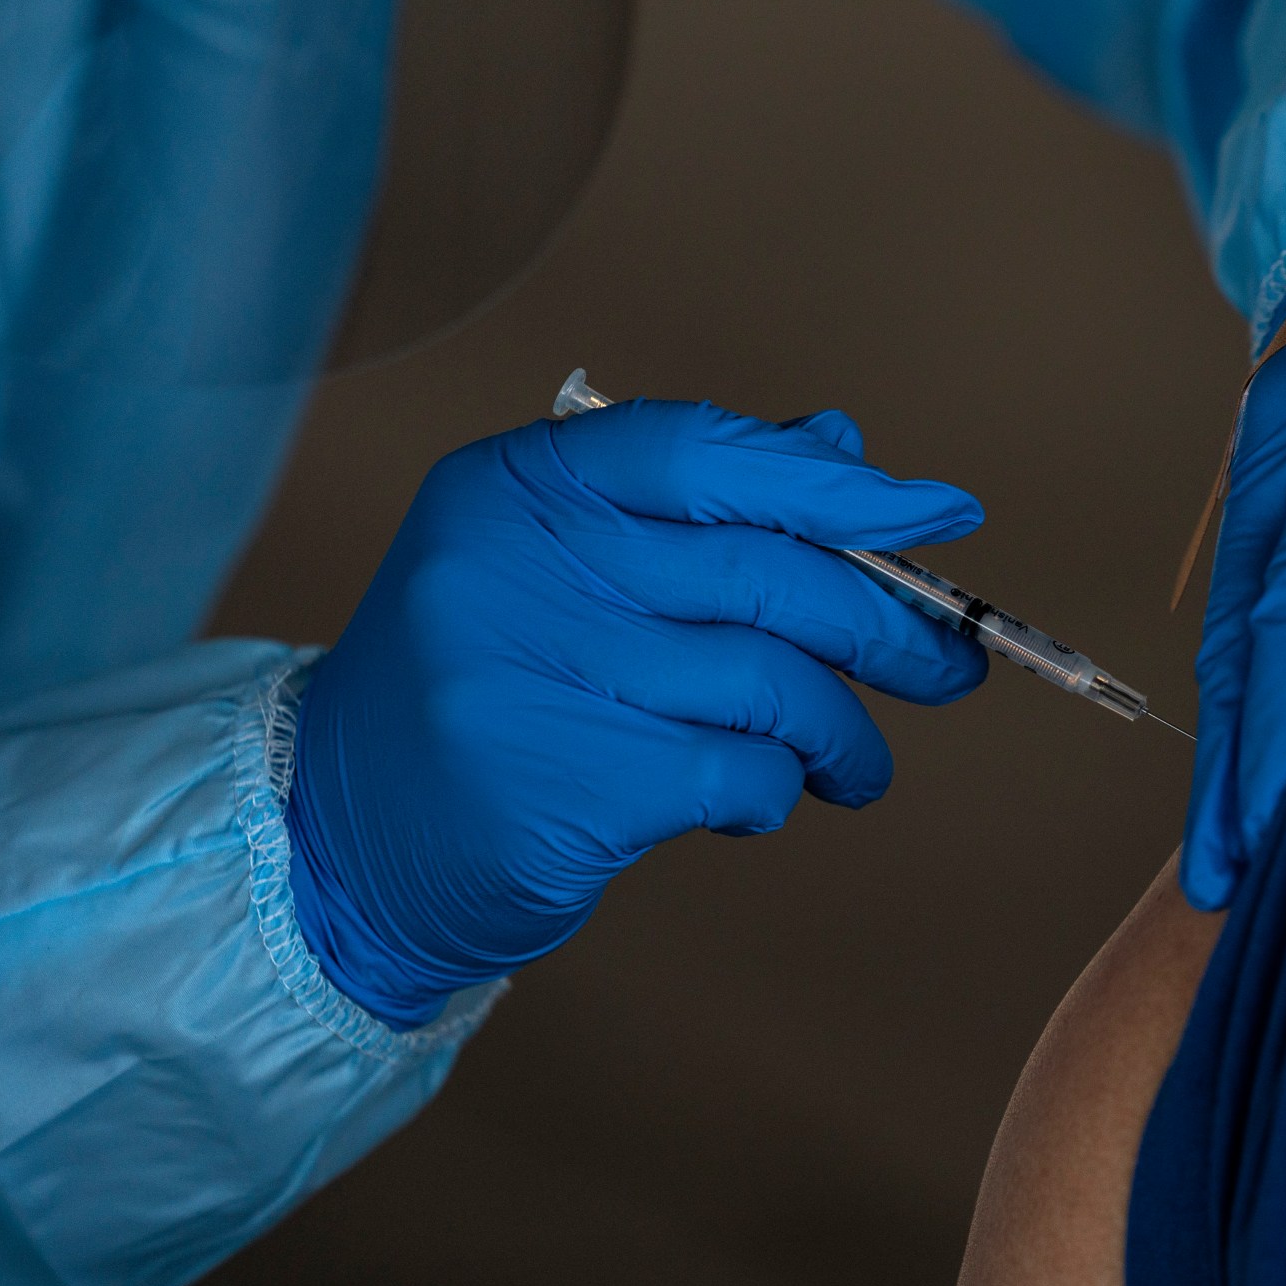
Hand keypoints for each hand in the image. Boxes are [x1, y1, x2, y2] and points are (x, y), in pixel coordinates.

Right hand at [285, 398, 989, 1027]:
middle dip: (882, 626)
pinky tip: (756, 801)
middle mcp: (517, 566)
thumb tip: (842, 452)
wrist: (341, 836)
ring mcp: (533, 677)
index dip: (838, 484)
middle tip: (945, 667)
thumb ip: (695, 508)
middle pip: (764, 574)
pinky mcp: (562, 787)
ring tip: (855, 765)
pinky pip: (739, 773)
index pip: (706, 449)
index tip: (940, 512)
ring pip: (769, 686)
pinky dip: (775, 792)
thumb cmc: (489, 685)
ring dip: (843, 734)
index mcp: (518, 486)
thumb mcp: (564, 566)